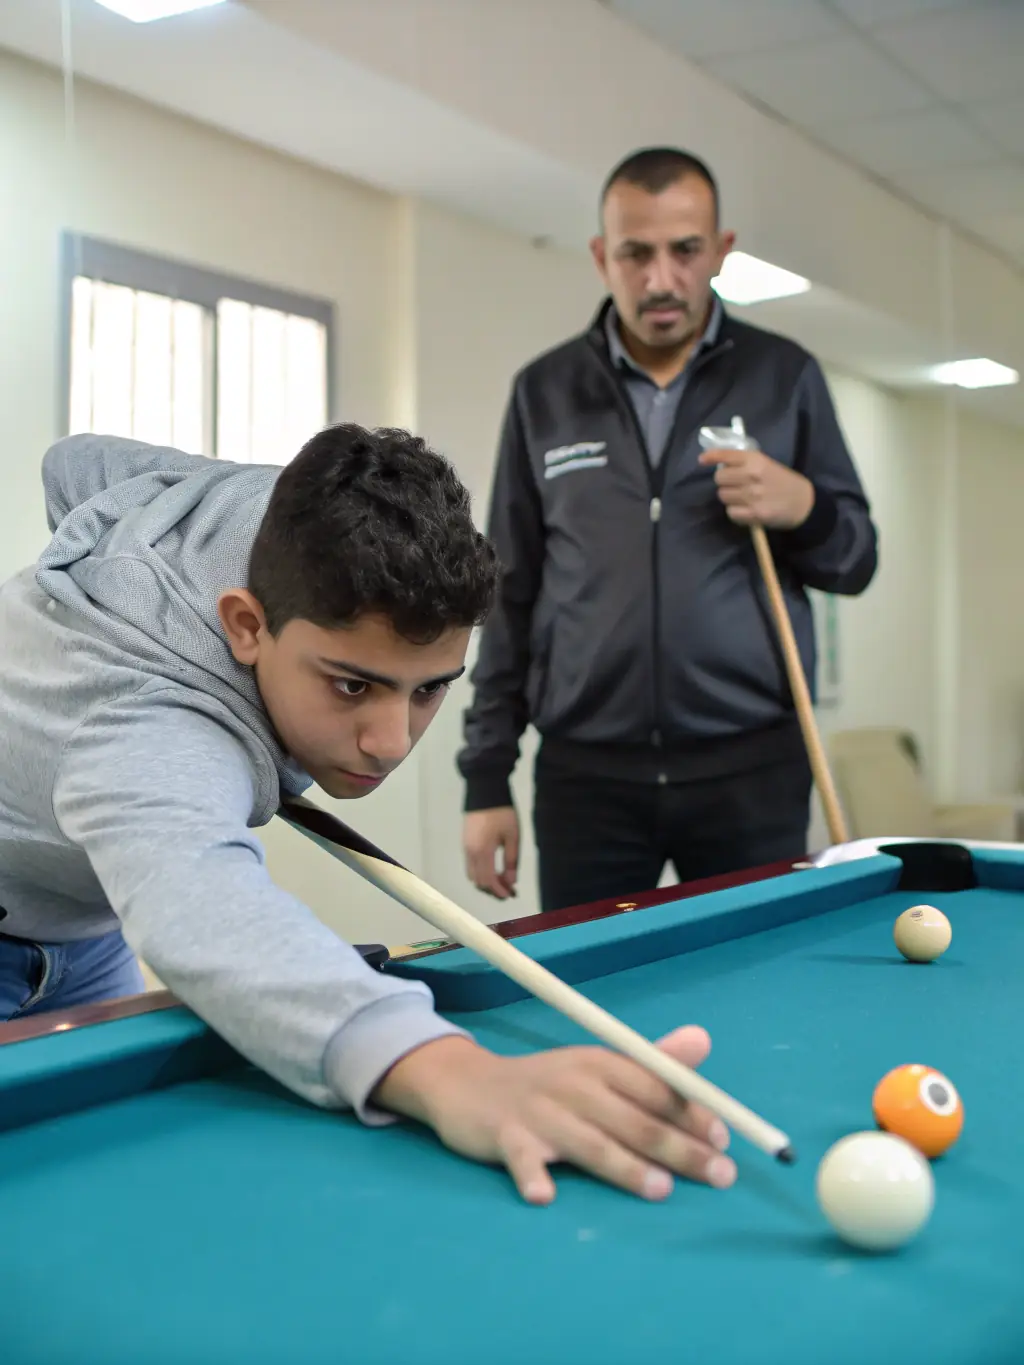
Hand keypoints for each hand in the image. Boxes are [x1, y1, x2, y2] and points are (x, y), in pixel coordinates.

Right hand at [373, 1027, 736, 1203]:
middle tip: (720, 1177)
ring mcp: (539, 1111)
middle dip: (679, 1148)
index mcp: (600, 1063)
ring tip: (660, 1190)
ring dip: (625, 1167)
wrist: (469, 1086)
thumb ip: (653, 1064)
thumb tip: (704, 1040)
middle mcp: (574, 1083)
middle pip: (633, 1119)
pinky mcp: (505, 1136)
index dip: (692, 1112)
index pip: (654, 1086)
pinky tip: (544, 1195)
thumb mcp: (599, 1066)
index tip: (723, 1139)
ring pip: (590, 1142)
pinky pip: (521, 1158)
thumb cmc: (550, 1085)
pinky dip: (531, 1174)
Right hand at [464, 806, 519, 898]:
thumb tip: (512, 881)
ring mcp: (465, 847)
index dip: (499, 891)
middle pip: (478, 881)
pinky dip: (481, 872)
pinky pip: (470, 865)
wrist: (485, 790)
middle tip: (508, 890)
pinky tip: (493, 869)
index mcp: (483, 852)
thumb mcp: (513, 836)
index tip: (510, 895)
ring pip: (472, 874)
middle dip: (493, 889)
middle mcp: (470, 852)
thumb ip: (512, 861)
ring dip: (486, 881)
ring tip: (502, 881)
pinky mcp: (465, 842)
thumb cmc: (502, 812)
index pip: (488, 881)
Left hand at [698, 446, 813, 528]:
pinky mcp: (754, 514)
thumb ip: (745, 463)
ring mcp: (752, 495)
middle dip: (724, 482)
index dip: (711, 457)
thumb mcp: (766, 464)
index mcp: (756, 460)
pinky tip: (746, 509)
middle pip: (719, 478)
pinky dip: (735, 512)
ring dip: (730, 498)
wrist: (804, 503)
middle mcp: (752, 475)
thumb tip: (719, 465)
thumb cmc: (783, 481)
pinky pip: (731, 512)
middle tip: (736, 485)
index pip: (726, 455)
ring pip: (723, 496)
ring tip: (744, 498)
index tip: (702, 460)